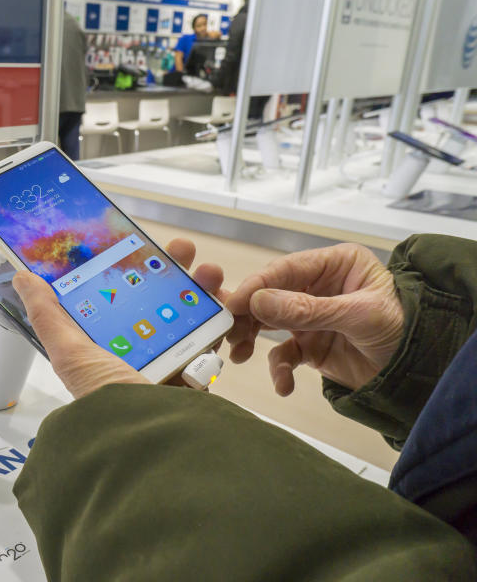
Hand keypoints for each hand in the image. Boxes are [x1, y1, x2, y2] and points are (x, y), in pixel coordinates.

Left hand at [12, 239, 224, 398]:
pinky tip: (224, 298)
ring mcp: (170, 360)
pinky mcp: (199, 370)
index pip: (114, 297)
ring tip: (207, 270)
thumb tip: (23, 278)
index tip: (134, 242)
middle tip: (180, 249)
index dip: (124, 269)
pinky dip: (221, 314)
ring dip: (200, 284)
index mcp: (103, 347)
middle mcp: (136, 352)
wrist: (156, 442)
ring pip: (187, 311)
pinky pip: (212, 335)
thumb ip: (48, 315)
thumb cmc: (110, 402)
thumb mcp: (71, 353)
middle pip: (154, 298)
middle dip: (169, 269)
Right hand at [225, 243, 403, 395]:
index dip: (257, 285)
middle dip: (248, 315)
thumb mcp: (357, 315)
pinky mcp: (310, 345)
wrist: (422, 374)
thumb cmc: (404, 329)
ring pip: (268, 323)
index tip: (234, 304)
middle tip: (227, 331)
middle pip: (270, 295)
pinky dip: (279, 370)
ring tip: (237, 354)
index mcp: (334, 265)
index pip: (285, 269)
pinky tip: (284, 385)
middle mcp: (318, 286)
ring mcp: (311, 316)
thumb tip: (258, 302)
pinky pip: (284, 354)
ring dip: (251, 339)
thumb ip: (307, 309)